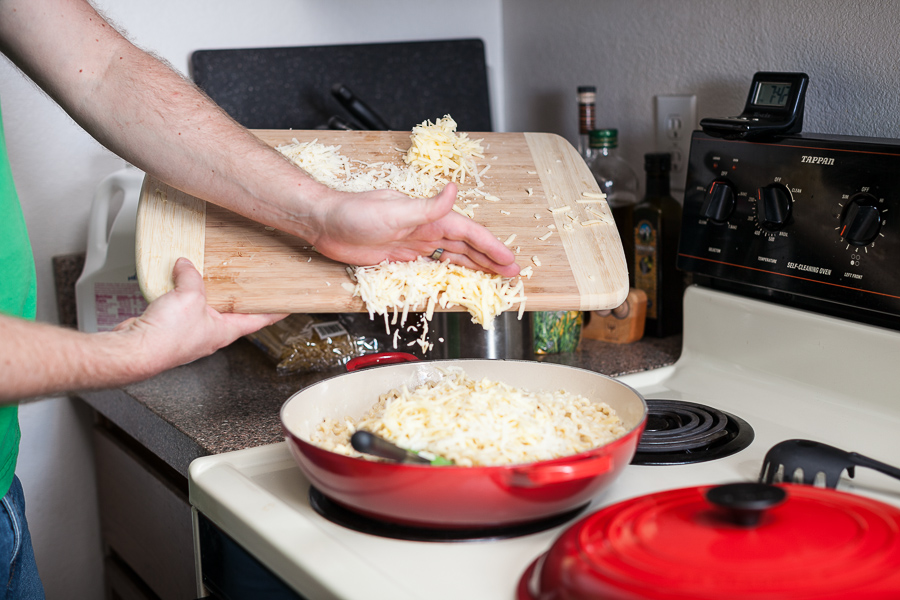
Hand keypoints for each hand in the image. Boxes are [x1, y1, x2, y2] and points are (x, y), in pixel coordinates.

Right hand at [114, 258, 284, 373]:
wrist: (136, 351)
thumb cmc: (167, 338)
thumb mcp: (190, 297)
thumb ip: (192, 277)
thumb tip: (187, 265)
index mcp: (224, 331)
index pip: (258, 321)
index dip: (274, 313)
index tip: (287, 307)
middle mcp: (209, 334)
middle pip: (231, 312)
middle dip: (238, 297)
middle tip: (247, 283)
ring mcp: (190, 332)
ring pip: (204, 308)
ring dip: (205, 293)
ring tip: (208, 275)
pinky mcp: (171, 328)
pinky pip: (181, 307)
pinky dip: (181, 294)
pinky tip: (175, 283)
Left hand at [308, 183, 520, 276]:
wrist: (325, 223)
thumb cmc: (355, 213)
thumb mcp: (394, 210)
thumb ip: (427, 206)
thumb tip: (454, 191)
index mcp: (430, 218)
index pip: (470, 234)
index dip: (492, 247)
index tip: (510, 261)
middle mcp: (426, 230)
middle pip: (467, 246)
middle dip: (491, 259)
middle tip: (512, 273)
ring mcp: (415, 243)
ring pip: (454, 256)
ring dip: (475, 265)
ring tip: (495, 276)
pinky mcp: (401, 256)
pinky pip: (433, 266)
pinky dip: (449, 272)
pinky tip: (459, 277)